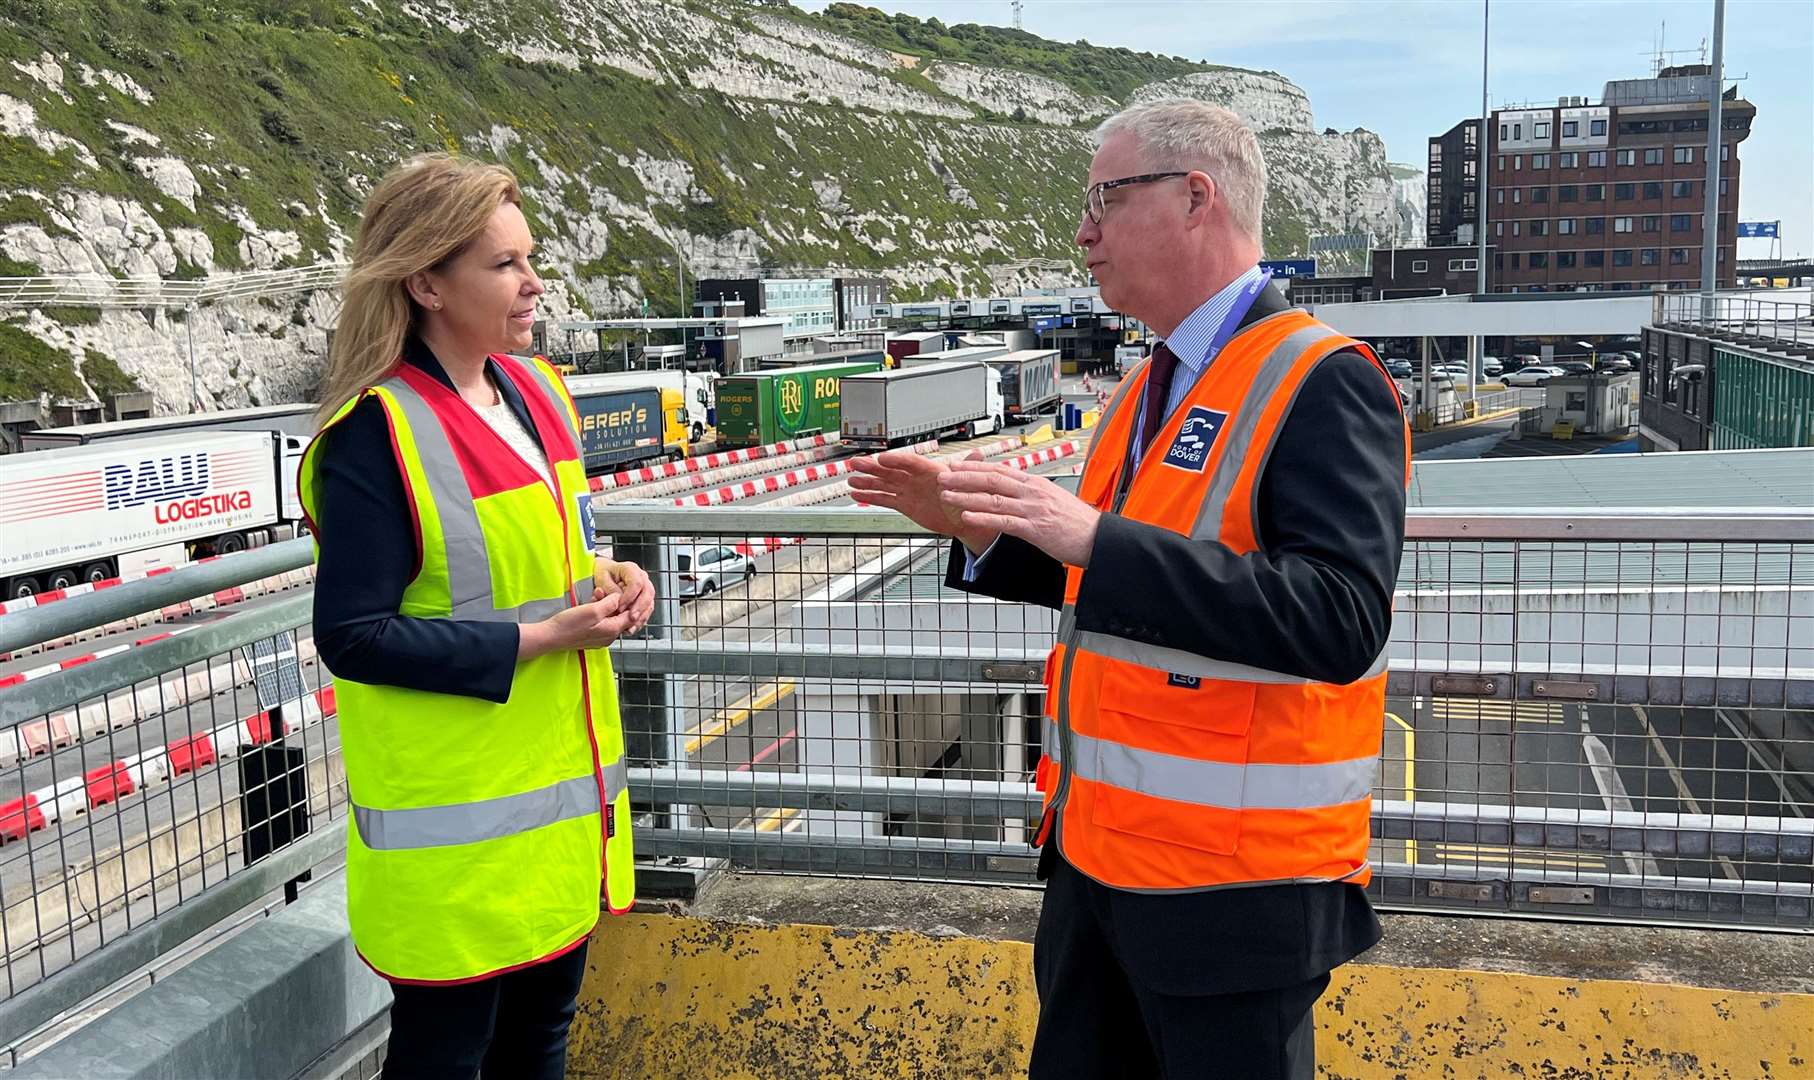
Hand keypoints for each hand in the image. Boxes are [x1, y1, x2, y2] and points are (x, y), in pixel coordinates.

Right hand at [521, 591, 633, 657]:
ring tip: (595, 596)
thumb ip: (610, 603)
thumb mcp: (593, 610)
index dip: (629, 602)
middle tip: (603, 593)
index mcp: (612, 630)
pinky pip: (601, 622)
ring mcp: (600, 638)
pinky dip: (598, 612)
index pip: (631, 615)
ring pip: (610, 618)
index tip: (623, 591)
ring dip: (604, 605)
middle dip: (614, 602)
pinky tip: (590, 604)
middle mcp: (609, 637)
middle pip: (620, 616)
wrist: (551, 636)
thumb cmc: (569, 625)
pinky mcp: (592, 637)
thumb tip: (620, 598)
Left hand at [593, 557, 654, 632]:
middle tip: (631, 618)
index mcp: (630, 569)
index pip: (636, 583)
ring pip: (650, 602)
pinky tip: (632, 627)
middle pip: (648, 592)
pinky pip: (647, 609)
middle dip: (640, 608)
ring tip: (631, 626)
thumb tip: (618, 602)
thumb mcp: (602, 580)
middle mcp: (641, 577)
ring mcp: (645, 587)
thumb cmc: (603, 574)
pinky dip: (640, 619)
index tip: (620, 607)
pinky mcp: (644, 597)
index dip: (629, 597)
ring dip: (641, 616)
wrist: (605, 573)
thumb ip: (610, 590)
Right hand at [848, 449, 997, 553]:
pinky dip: (871, 497)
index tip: (882, 459)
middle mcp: (916, 478)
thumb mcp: (970, 482)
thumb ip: (969, 467)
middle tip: (857, 463)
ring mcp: (909, 490)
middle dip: (873, 467)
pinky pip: (885, 499)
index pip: (911, 462)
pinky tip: (857, 494)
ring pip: (884, 484)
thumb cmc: (967, 496)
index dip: (896, 461)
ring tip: (851, 480)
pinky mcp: (905, 504)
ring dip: (868, 482)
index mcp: (931, 470)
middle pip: (892, 471)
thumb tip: (978, 454)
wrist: (964, 517)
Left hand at [938, 459, 1101, 567]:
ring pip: (993, 498)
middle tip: (943, 476)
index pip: (1001, 469)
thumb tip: (1014, 490)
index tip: (957, 465)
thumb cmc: (1078, 523)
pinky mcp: (1035, 529)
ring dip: (966, 495)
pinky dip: (982, 517)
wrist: (1099, 539)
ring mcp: (1033, 509)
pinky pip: (1003, 520)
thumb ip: (1031, 494)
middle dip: (964, 477)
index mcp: (1036, 484)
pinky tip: (967, 515)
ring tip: (947, 494)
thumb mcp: (1053, 500)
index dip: (975, 467)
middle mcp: (1033, 492)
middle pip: (992, 478)